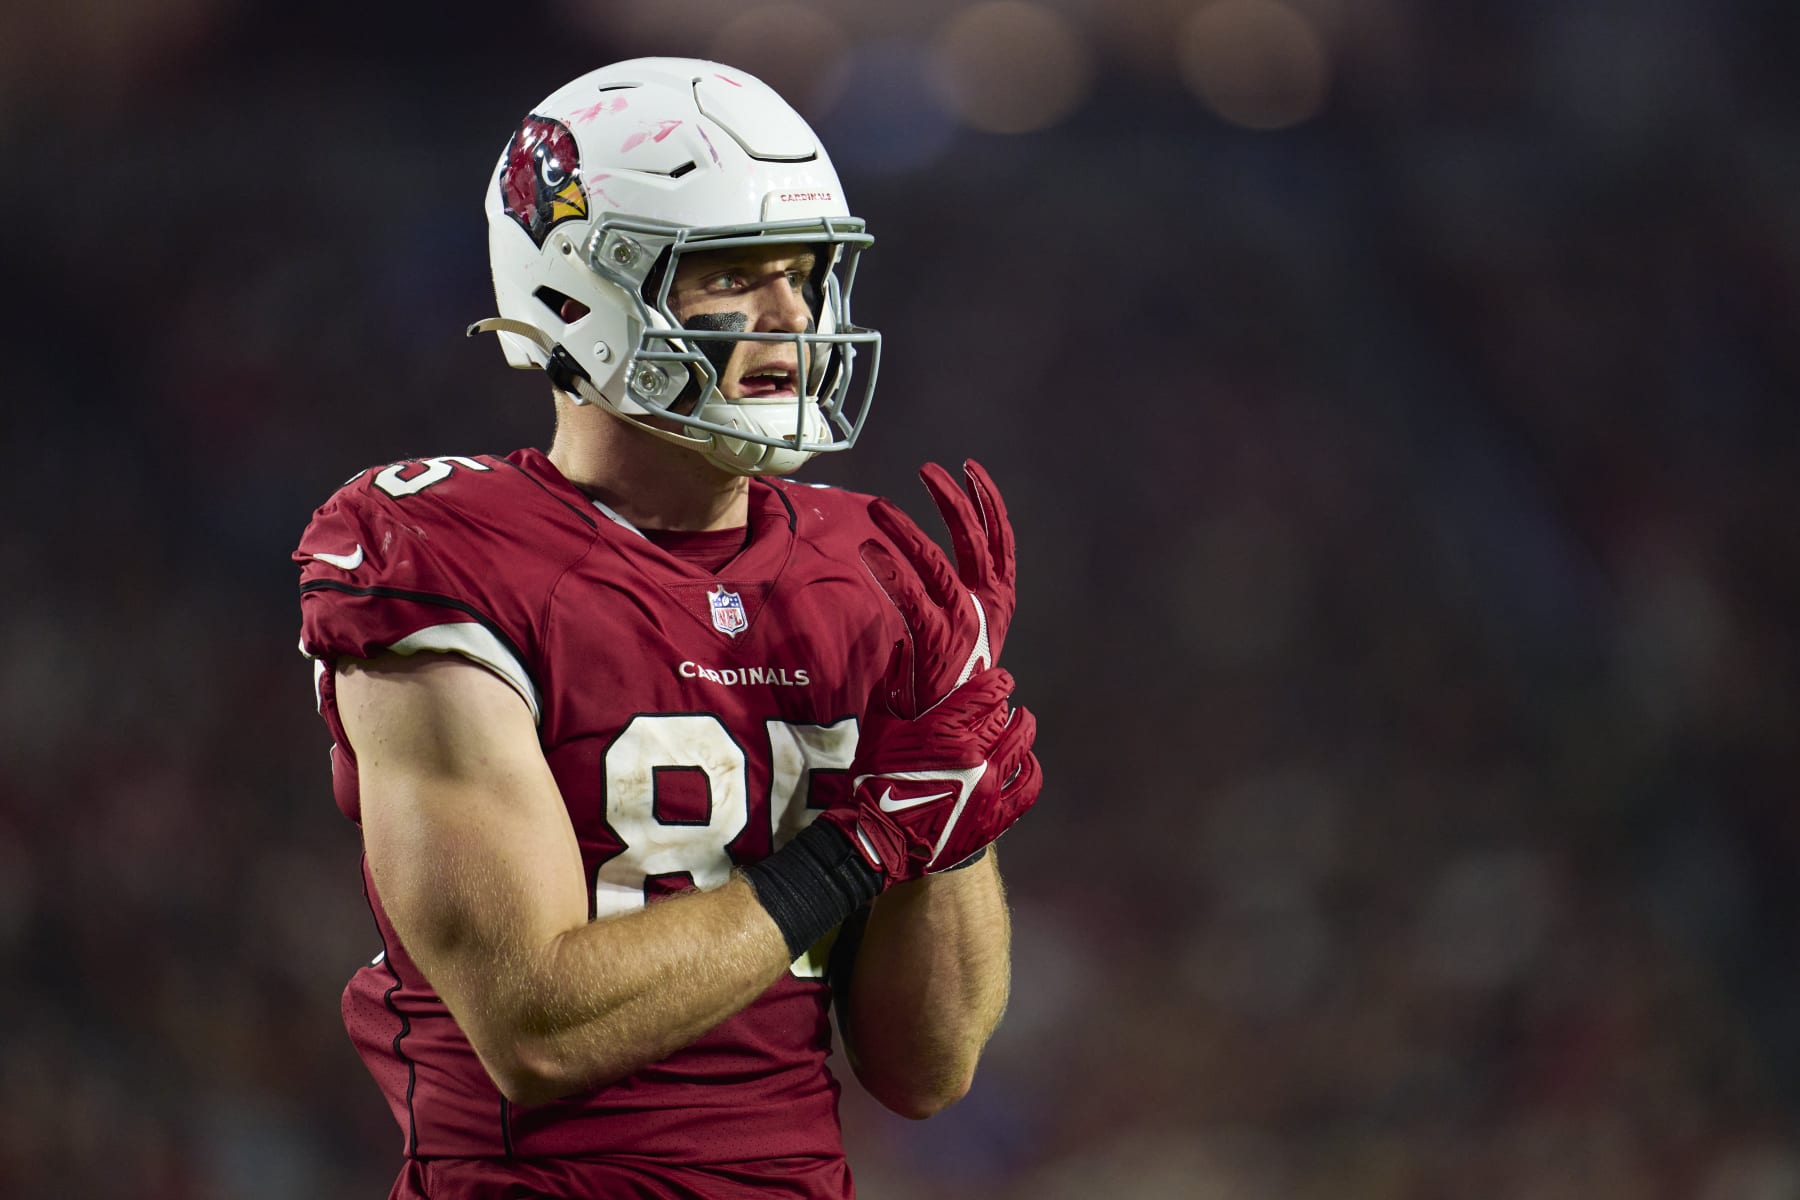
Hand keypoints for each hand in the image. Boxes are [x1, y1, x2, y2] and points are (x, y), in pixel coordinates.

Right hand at [820, 667, 1041, 886]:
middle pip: (1005, 718)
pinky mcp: (994, 816)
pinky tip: (1027, 761)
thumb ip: (891, 685)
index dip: (999, 681)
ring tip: (1022, 722)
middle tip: (1002, 704)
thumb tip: (901, 648)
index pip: (987, 692)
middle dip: (1005, 707)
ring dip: (1024, 729)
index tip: (1003, 678)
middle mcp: (974, 755)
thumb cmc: (872, 782)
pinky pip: (1027, 787)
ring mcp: (988, 787)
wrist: (877, 840)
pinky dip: (1031, 769)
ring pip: (1021, 747)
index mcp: (945, 731)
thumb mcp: (876, 729)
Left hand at [862, 460, 1016, 717]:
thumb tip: (907, 570)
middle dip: (952, 499)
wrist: (947, 743)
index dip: (988, 502)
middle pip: (975, 540)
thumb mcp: (957, 638)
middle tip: (928, 469)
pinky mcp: (938, 643)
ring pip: (937, 563)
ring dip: (906, 529)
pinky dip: (892, 572)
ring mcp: (964, 625)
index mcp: (996, 605)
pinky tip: (870, 551)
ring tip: (877, 505)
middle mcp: (986, 610)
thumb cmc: (943, 691)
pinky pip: (913, 597)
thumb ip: (945, 603)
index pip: (999, 542)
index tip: (971, 469)